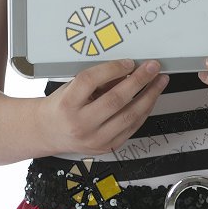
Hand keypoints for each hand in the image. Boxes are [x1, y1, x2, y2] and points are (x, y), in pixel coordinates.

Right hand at [38, 59, 168, 155]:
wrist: (48, 132)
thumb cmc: (61, 107)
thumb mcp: (72, 87)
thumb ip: (98, 80)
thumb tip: (128, 70)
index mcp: (67, 104)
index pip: (91, 81)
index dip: (113, 68)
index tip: (129, 62)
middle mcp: (80, 123)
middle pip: (115, 99)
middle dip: (139, 80)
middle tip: (152, 67)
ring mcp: (95, 138)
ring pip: (129, 115)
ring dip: (149, 96)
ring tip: (159, 82)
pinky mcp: (107, 146)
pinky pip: (132, 127)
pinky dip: (144, 111)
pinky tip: (150, 98)